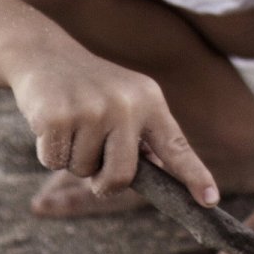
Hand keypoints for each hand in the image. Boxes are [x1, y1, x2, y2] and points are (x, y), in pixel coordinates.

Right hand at [6, 43, 219, 206]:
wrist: (43, 53)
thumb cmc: (89, 86)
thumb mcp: (125, 100)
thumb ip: (143, 136)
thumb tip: (159, 175)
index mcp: (149, 101)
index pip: (176, 146)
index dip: (194, 175)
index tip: (210, 199)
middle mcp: (125, 104)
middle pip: (122, 176)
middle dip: (104, 183)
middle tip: (93, 167)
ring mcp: (90, 110)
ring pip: (83, 170)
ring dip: (72, 157)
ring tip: (71, 123)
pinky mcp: (56, 116)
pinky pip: (54, 161)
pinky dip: (48, 151)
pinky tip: (50, 121)